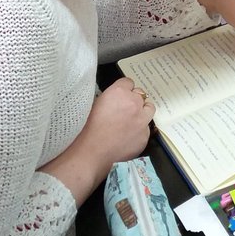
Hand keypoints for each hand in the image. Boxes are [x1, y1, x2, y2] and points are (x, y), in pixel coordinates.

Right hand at [42, 78, 153, 204]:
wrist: (90, 153)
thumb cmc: (85, 129)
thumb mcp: (95, 104)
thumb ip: (110, 98)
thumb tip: (116, 99)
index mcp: (120, 92)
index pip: (128, 82)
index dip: (124, 90)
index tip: (121, 96)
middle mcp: (134, 103)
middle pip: (140, 94)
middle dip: (134, 100)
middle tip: (125, 110)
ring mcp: (142, 120)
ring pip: (149, 109)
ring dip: (142, 112)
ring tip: (132, 121)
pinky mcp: (145, 136)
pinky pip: (146, 129)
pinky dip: (139, 131)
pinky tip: (128, 138)